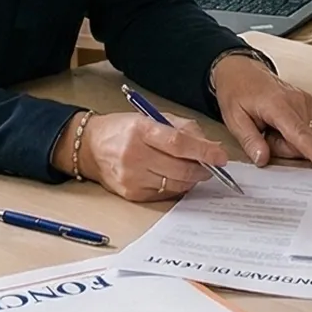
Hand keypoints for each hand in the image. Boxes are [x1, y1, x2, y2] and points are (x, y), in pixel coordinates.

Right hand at [71, 110, 230, 203]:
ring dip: (192, 178)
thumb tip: (211, 146)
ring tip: (194, 169)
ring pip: (176, 184)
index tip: (220, 156)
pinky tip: (175, 176)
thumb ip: (183, 129)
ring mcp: (132, 178)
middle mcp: (134, 155)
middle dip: (202, 168)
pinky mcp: (132, 194)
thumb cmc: (123, 129)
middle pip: (180, 168)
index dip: (204, 151)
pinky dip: (177, 186)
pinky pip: (165, 194)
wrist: (90, 147)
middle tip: (211, 164)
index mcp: (140, 130)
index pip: (179, 144)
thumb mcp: (151, 117)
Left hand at [208, 53, 311, 172]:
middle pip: (304, 143)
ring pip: (309, 139)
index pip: (301, 135)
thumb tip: (263, 159)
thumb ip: (250, 141)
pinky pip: (311, 131)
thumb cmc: (237, 92)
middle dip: (285, 148)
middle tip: (265, 134)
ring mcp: (307, 101)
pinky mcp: (311, 103)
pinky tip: (282, 124)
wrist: (242, 71)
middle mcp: (297, 101)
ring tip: (272, 127)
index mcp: (278, 105)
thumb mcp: (234, 119)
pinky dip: (296, 133)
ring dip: (290, 141)